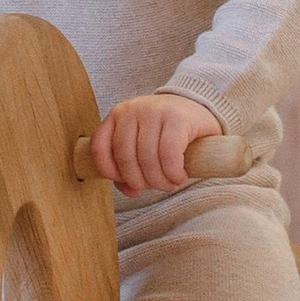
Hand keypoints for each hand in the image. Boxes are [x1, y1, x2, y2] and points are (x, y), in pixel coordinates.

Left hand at [91, 93, 219, 198]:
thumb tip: (129, 191)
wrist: (199, 109)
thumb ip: (129, 168)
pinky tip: (180, 176)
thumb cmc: (167, 133)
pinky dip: (173, 173)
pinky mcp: (177, 118)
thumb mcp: (142, 146)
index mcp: (117, 115)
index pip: (100, 146)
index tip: (126, 182)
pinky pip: (168, 154)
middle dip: (140, 181)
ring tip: (170, 184)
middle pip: (125, 157)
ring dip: (159, 181)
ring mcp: (154, 111)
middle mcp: (132, 110)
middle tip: (156, 187)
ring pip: (147, 158)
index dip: (110, 171)